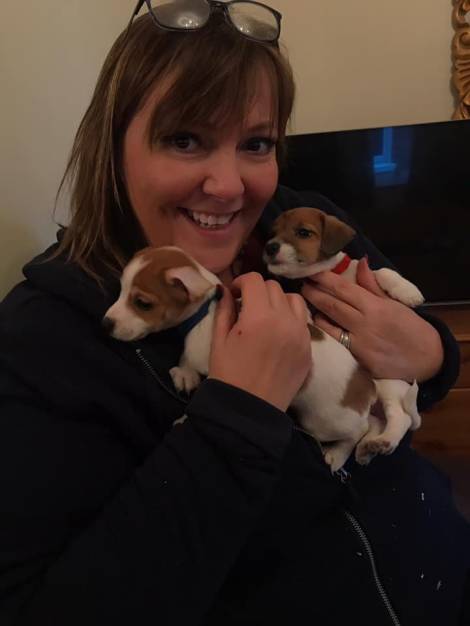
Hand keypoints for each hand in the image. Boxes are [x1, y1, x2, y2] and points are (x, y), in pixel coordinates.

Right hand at [209, 273, 311, 411]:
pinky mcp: (309, 349)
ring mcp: (301, 335)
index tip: (234, 293)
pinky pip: (303, 321)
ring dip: (279, 301)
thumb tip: (226, 292)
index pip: (254, 280)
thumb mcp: (218, 340)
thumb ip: (224, 310)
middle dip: (258, 291)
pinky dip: (291, 318)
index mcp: (258, 317)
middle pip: (274, 287)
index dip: (241, 282)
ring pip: (294, 299)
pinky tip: (278, 331)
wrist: (249, 411)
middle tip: (247, 305)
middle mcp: (284, 321)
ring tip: (267, 315)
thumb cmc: (227, 375)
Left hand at [302, 258, 443, 381]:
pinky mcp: (357, 359)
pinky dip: (325, 329)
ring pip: (330, 323)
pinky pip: (336, 340)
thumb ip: (372, 286)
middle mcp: (364, 323)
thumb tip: (360, 262)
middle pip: (332, 305)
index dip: (325, 279)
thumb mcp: (393, 303)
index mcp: (374, 306)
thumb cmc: (410, 327)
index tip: (312, 270)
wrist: (427, 358)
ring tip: (304, 299)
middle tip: (301, 282)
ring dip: (316, 310)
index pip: (344, 289)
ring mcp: (359, 342)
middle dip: (314, 292)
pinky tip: (318, 320)